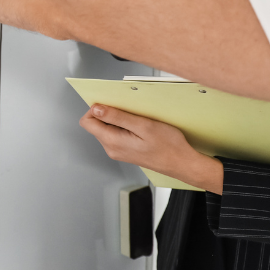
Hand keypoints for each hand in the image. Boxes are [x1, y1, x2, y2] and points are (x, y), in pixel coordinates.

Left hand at [79, 104, 223, 193]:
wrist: (183, 164)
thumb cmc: (168, 146)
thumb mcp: (143, 125)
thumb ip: (117, 117)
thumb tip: (96, 109)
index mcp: (112, 142)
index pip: (87, 122)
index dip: (96, 109)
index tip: (112, 105)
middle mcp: (111, 149)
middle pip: (96, 125)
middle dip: (109, 114)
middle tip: (130, 113)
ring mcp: (118, 151)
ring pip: (107, 129)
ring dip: (118, 121)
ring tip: (138, 121)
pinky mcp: (125, 151)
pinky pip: (117, 135)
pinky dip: (125, 128)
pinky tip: (140, 128)